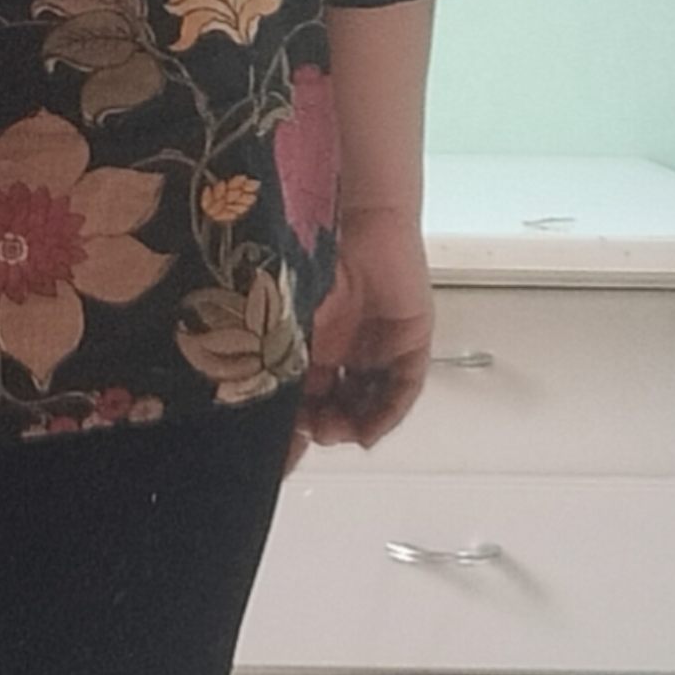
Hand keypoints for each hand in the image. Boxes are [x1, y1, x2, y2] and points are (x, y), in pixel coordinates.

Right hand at [284, 202, 432, 470]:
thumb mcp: (285, 318)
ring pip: (367, 403)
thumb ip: (276, 359)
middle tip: (312, 437)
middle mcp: (345, 352)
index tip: (284, 455)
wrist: (362, 219)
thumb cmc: (318, 258)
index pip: (304, 400)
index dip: (295, 429)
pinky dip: (386, 414)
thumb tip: (264, 406)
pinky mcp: (410, 345)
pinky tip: (369, 430)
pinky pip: (402, 389)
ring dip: (352, 424)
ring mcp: (379, 350)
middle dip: (323, 428)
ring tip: (337, 432)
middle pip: (336, 406)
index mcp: (311, 346)